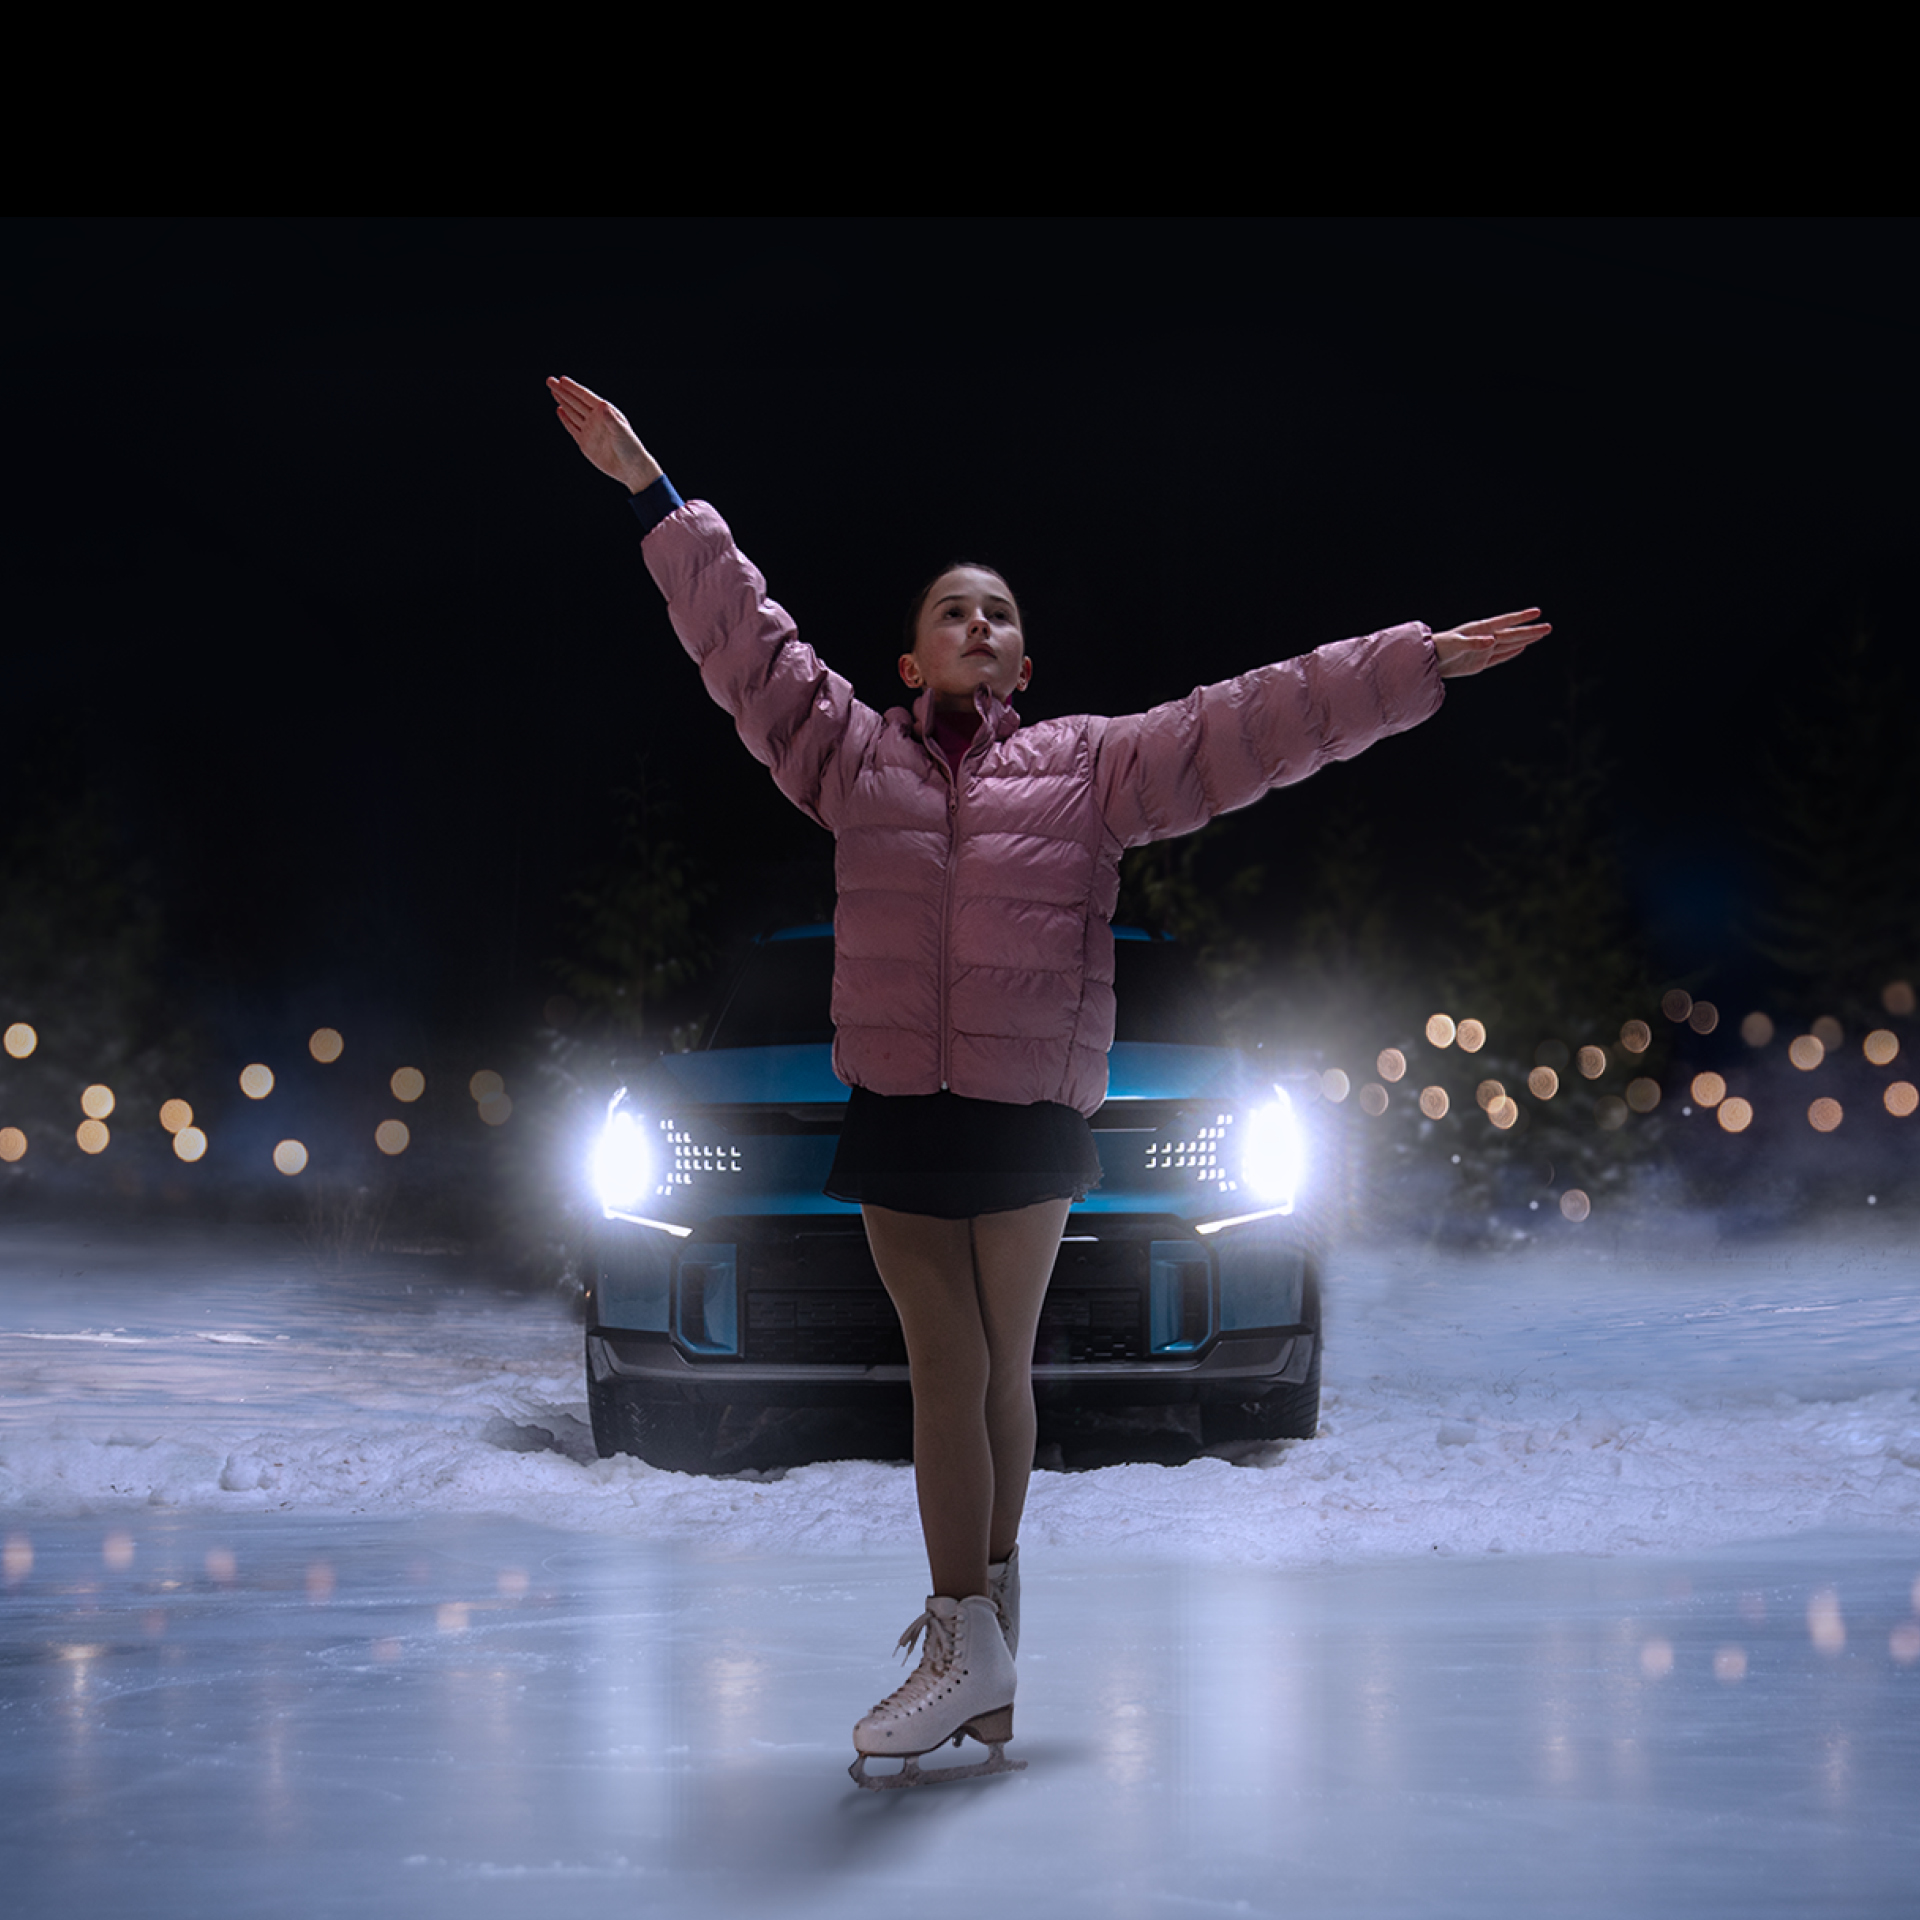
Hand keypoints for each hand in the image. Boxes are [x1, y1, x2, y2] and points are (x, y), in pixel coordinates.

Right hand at [546, 376, 663, 493]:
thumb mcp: (622, 432)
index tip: (562, 380)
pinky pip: (572, 428)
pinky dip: (565, 419)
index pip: (585, 397)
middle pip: (576, 402)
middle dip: (563, 391)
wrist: (630, 468)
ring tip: (553, 391)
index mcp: (605, 412)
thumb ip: (611, 419)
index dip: (573, 388)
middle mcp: (596, 418)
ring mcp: (590, 430)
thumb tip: (602, 405)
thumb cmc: (631, 448)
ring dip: (562, 401)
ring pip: (572, 412)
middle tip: (550, 380)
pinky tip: (559, 410)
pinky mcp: (585, 442)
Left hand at [1432, 609, 1549, 678]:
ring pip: (1509, 645)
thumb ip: (1472, 643)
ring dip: (1525, 640)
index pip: (1505, 622)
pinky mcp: (1480, 662)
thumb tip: (1491, 640)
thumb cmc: (1439, 648)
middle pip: (1512, 634)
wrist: (1428, 661)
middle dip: (1530, 631)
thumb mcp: (1454, 645)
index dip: (1520, 618)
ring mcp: (1484, 650)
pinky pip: (1500, 657)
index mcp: (1480, 630)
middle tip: (1549, 627)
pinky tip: (1522, 648)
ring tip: (1540, 634)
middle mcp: (1485, 638)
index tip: (1537, 612)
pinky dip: (1512, 653)